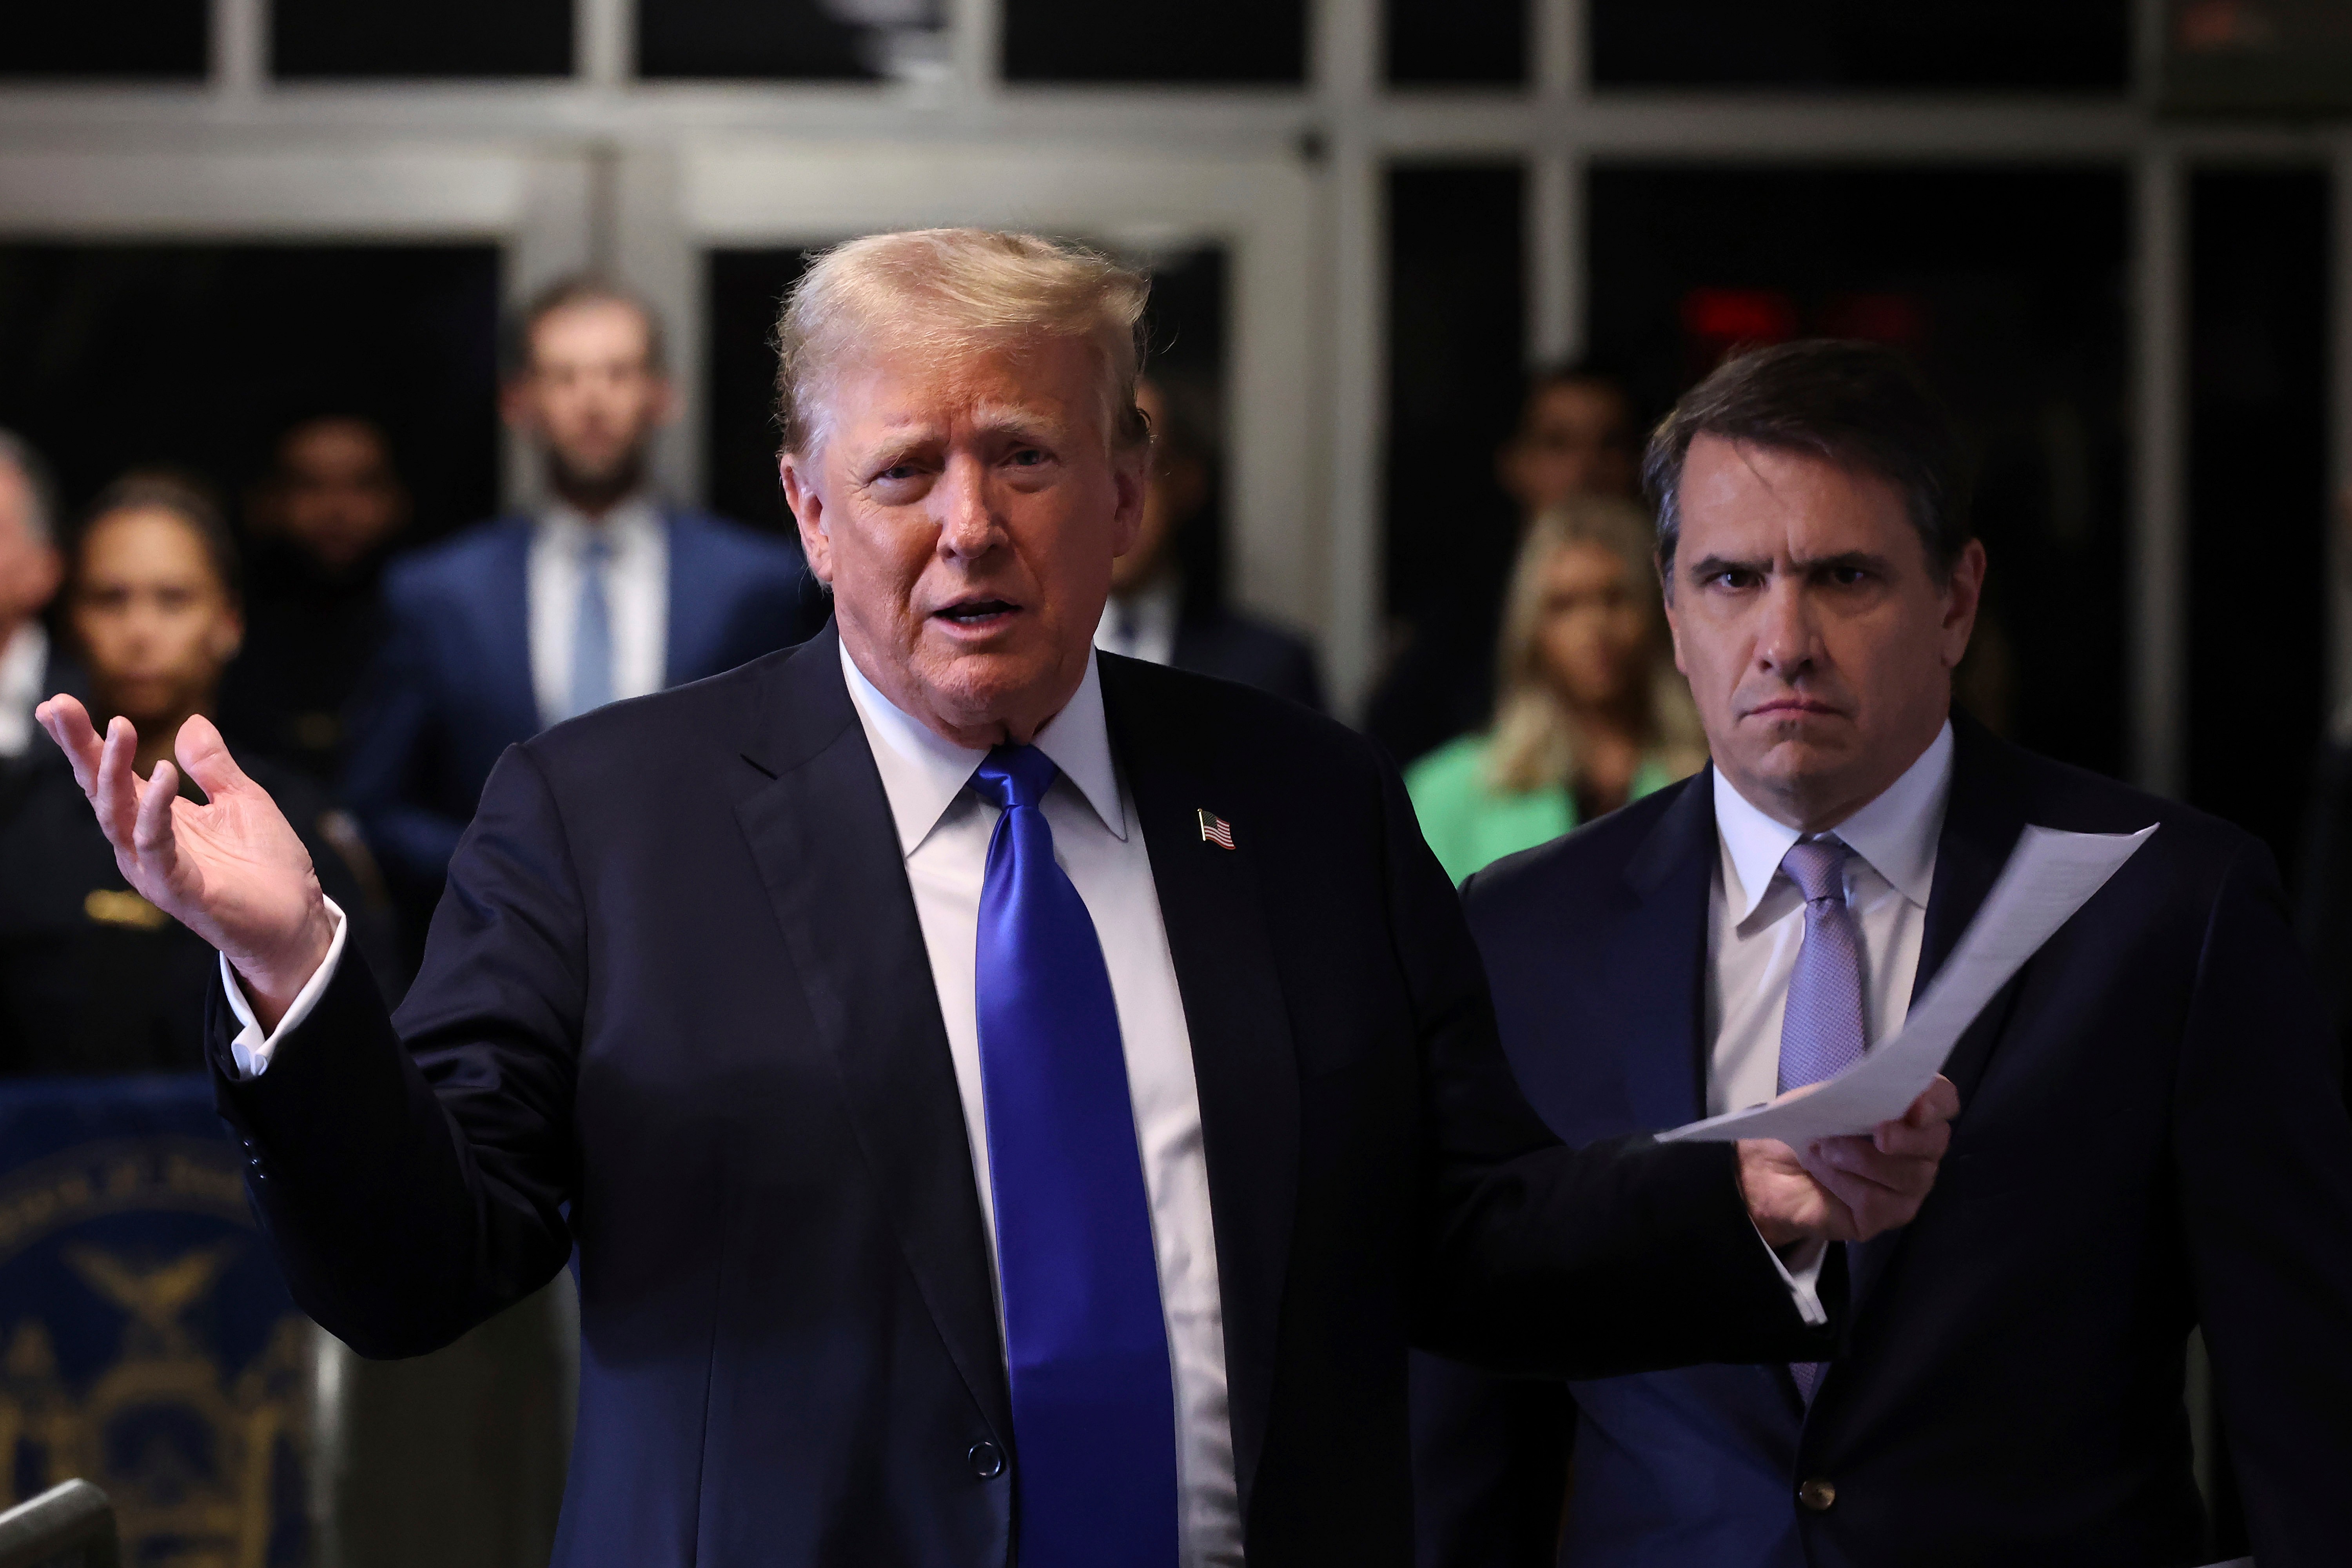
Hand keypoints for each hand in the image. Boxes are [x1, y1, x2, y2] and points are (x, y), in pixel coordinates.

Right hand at [36, 695, 333, 1031]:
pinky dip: (154, 809)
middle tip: (58, 705)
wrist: (297, 919)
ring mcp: (155, 868)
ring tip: (118, 725)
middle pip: (100, 790)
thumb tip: (191, 722)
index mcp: (156, 818)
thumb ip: (212, 765)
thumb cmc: (267, 864)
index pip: (111, 775)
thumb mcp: (241, 799)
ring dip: (112, 769)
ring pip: (118, 815)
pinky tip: (161, 773)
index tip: (57, 704)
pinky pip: (155, 845)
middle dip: (79, 748)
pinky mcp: (176, 889)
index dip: (84, 742)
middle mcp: (143, 843)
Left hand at [1738, 1075, 1959, 1245]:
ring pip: (1907, 1175)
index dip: (1936, 1102)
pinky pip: (1876, 1201)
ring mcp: (1906, 1187)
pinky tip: (1823, 1171)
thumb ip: (1857, 1092)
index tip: (1915, 1107)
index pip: (1944, 1101)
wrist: (1769, 1166)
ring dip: (1859, 1158)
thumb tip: (1881, 1092)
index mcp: (1907, 1113)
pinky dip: (1843, 1181)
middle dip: (1906, 1137)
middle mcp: (1917, 1151)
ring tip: (1824, 1149)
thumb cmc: (1805, 1126)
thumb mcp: (1825, 1098)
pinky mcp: (1885, 1216)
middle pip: (1935, 1143)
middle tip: (1877, 1133)